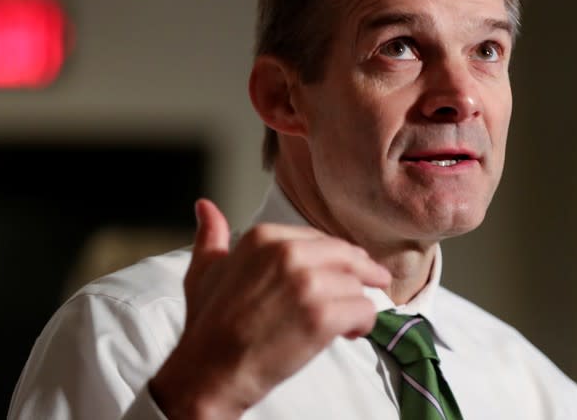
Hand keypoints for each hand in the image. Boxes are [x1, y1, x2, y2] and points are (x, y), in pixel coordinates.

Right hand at [150, 198, 390, 419]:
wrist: (209, 371)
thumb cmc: (207, 325)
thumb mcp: (204, 270)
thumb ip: (211, 235)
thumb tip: (205, 206)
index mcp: (263, 237)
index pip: (320, 239)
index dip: (334, 257)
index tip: (339, 271)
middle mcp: (287, 253)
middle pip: (347, 256)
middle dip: (362, 273)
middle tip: (372, 285)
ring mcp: (307, 284)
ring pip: (357, 285)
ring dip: (355, 304)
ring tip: (345, 322)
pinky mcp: (322, 317)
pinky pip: (364, 310)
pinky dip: (362, 324)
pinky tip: (349, 333)